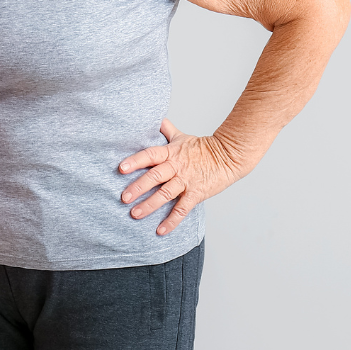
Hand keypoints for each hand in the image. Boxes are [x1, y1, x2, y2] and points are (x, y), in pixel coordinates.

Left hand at [118, 119, 247, 234]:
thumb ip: (167, 130)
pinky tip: (160, 230)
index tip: (121, 168)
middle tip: (123, 197)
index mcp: (170, 153)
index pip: (150, 155)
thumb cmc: (203, 148)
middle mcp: (176, 167)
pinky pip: (182, 209)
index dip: (135, 161)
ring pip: (166, 194)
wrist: (229, 156)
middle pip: (155, 176)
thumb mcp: (182, 137)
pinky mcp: (196, 194)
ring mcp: (186, 181)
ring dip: (150, 205)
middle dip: (138, 187)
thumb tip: (156, 118)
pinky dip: (172, 221)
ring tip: (135, 214)